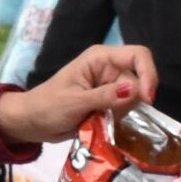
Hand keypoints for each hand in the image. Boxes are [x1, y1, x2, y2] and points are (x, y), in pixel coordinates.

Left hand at [0, 44, 159, 145]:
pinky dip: (118, 120)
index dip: (149, 74)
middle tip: (106, 117)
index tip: (147, 100)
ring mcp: (110, 86)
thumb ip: (105, 97)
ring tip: (98, 121)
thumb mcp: (75, 102)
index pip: (138, 56)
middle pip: (139, 81)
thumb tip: (135, 90)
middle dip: (129, 103)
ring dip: (122, 114)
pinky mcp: (109, 102)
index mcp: (100, 58)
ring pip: (134, 99)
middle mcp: (109, 68)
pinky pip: (126, 110)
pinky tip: (102, 125)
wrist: (32, 122)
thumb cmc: (47, 106)